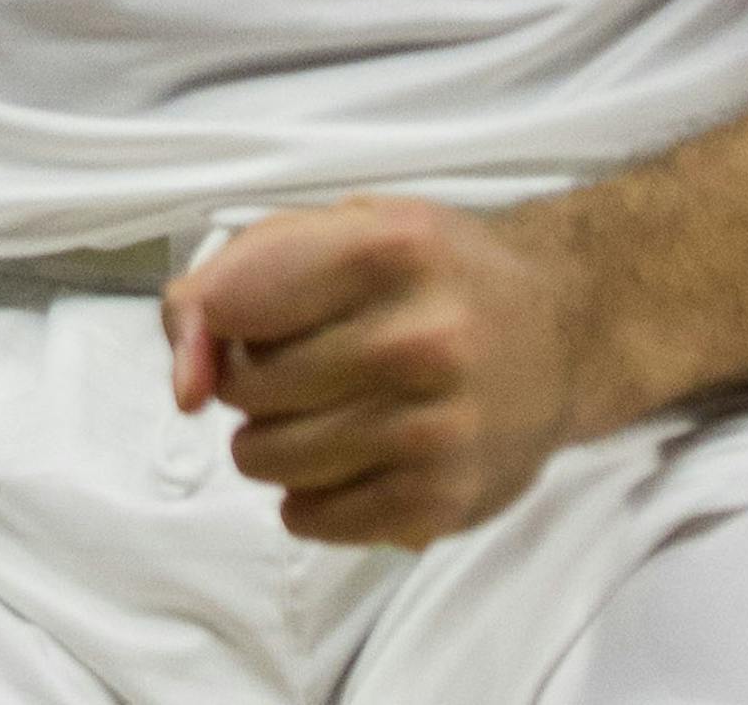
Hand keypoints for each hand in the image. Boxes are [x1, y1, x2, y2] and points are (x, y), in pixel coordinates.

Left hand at [163, 197, 580, 550]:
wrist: (563, 330)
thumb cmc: (432, 272)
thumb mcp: (346, 228)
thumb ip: (240, 274)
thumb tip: (184, 384)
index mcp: (391, 248)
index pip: (235, 302)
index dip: (220, 317)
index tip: (245, 321)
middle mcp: (420, 338)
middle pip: (249, 388)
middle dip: (247, 382)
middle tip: (289, 369)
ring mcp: (436, 428)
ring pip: (271, 461)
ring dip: (267, 443)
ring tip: (311, 415)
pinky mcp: (443, 501)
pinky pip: (314, 519)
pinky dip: (305, 497)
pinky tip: (341, 462)